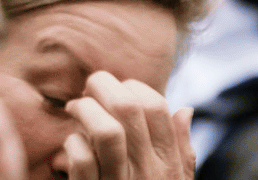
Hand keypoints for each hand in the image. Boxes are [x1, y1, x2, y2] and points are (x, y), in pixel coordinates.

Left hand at [60, 71, 195, 179]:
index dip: (134, 86)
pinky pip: (82, 159)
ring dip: (86, 109)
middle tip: (89, 87)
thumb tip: (186, 110)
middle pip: (128, 109)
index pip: (157, 107)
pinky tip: (71, 142)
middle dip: (103, 85)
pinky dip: (72, 143)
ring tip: (75, 107)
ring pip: (106, 131)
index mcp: (168, 165)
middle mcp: (147, 173)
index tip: (118, 89)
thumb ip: (183, 152)